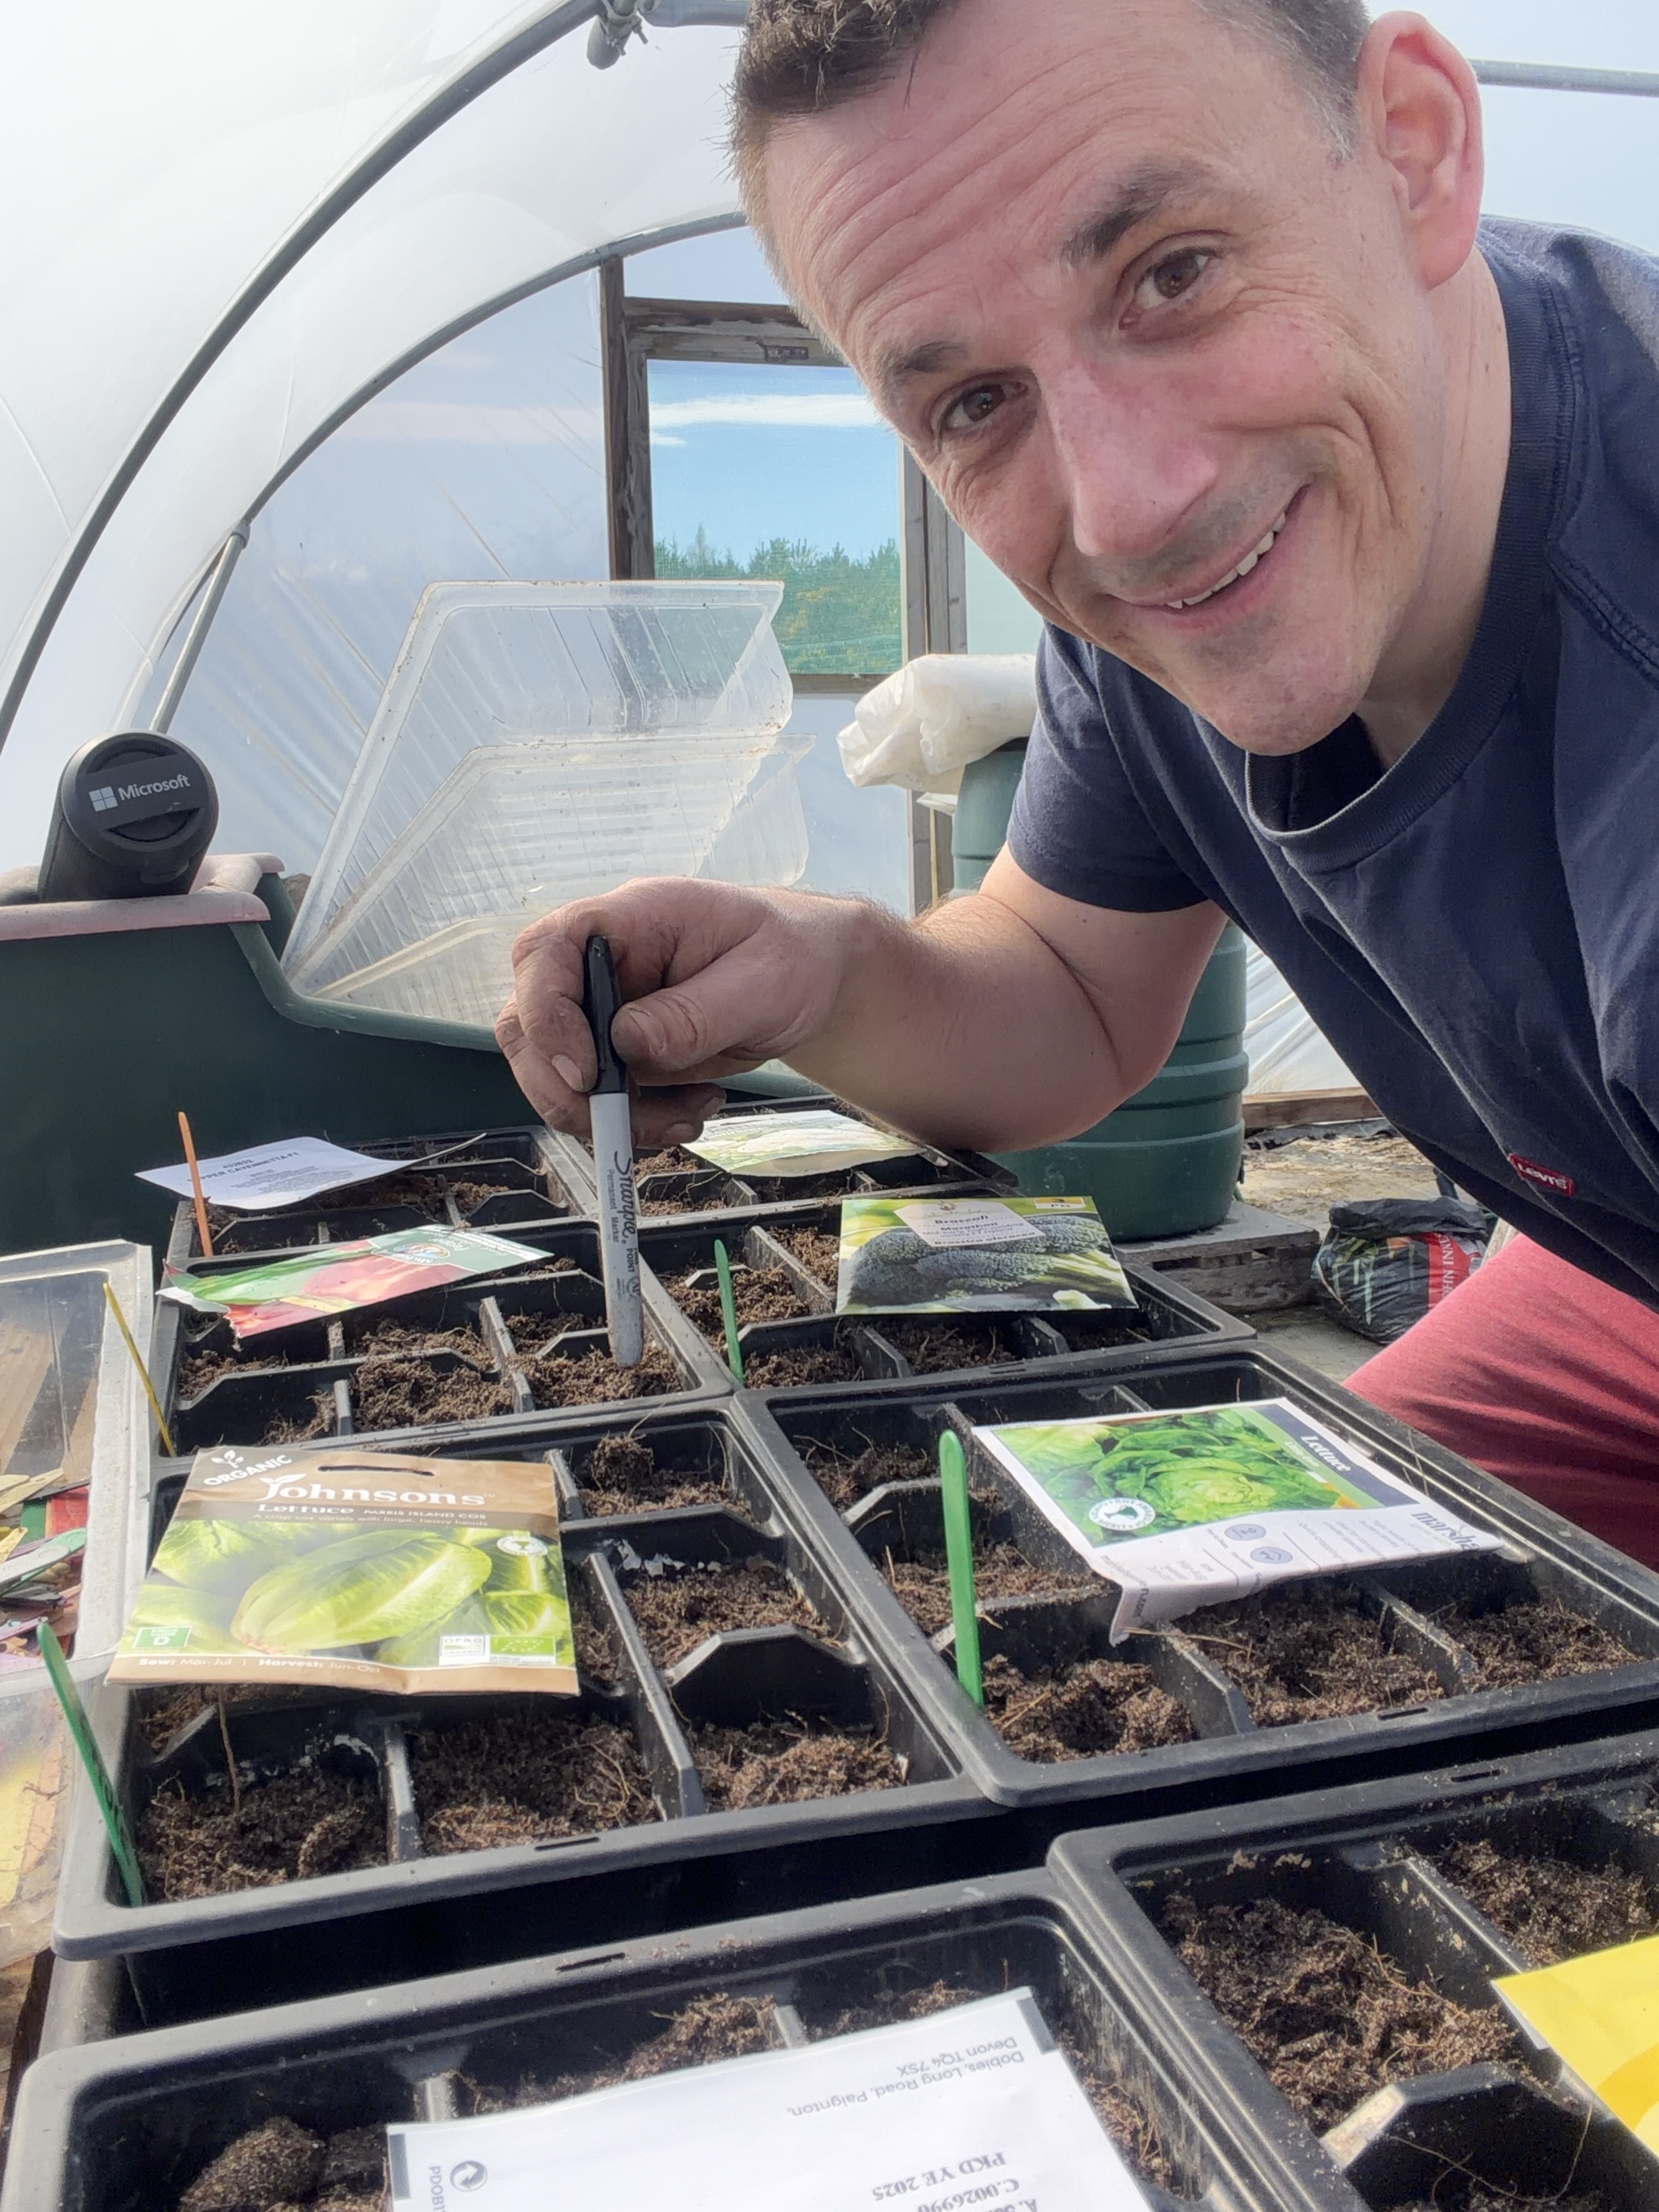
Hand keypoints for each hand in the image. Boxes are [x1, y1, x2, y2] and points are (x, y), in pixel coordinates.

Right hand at [495, 878, 856, 1146]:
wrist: (811, 978)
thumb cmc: (791, 957)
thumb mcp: (763, 980)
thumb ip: (695, 1012)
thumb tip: (626, 1044)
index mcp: (630, 918)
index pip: (546, 951)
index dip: (548, 1013)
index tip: (587, 1073)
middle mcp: (600, 961)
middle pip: (527, 1022)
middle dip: (564, 1088)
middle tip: (622, 1120)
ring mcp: (602, 1008)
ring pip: (553, 1073)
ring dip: (606, 1115)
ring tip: (687, 1117)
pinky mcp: (616, 1051)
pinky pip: (594, 1099)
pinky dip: (633, 1123)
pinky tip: (692, 1113)